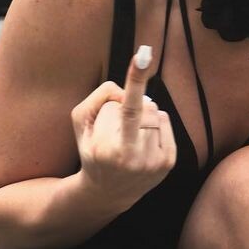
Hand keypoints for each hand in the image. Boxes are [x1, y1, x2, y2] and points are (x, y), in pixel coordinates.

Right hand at [71, 45, 176, 206]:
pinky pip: (164, 120)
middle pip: (140, 105)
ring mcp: (155, 162)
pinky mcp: (168, 162)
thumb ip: (99, 98)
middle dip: (126, 108)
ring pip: (154, 111)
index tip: (143, 55)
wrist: (108, 193)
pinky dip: (153, 122)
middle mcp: (136, 158)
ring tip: (128, 137)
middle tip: (115, 131)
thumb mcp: (81, 123)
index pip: (127, 108)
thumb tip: (130, 92)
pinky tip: (142, 139)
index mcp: (110, 150)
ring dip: (141, 115)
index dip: (135, 80)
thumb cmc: (92, 151)